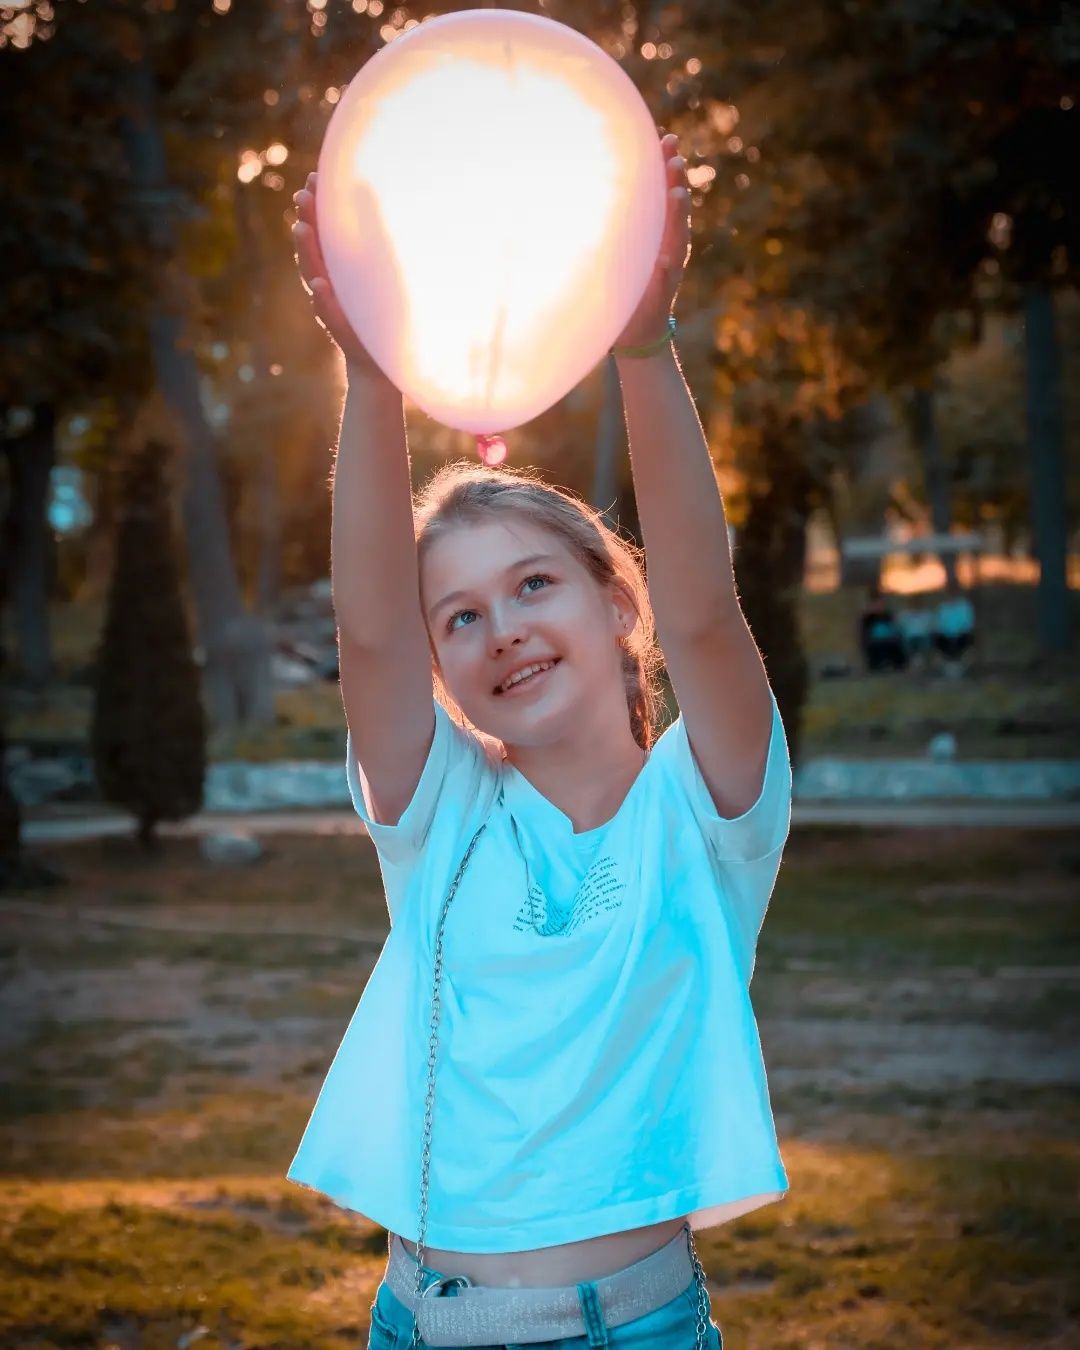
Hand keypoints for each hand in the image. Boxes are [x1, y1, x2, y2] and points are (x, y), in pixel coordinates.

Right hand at [292, 172, 384, 379]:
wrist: (381, 362)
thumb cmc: (383, 317)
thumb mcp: (384, 281)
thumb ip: (379, 251)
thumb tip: (391, 212)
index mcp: (339, 266)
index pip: (324, 229)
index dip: (317, 204)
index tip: (314, 176)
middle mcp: (329, 281)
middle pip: (312, 245)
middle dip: (306, 219)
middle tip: (302, 196)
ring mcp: (332, 304)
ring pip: (312, 273)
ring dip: (306, 250)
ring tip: (301, 229)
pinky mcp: (340, 329)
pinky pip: (329, 313)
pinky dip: (323, 300)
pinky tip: (321, 284)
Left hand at [613, 132, 691, 350]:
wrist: (636, 333)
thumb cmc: (624, 287)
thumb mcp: (618, 250)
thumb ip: (616, 225)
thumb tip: (589, 190)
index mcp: (656, 233)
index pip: (662, 193)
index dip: (664, 166)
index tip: (664, 137)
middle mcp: (667, 246)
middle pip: (674, 209)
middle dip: (675, 181)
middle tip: (674, 156)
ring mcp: (668, 270)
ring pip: (676, 239)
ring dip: (678, 216)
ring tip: (678, 194)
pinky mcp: (662, 295)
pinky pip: (664, 281)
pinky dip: (666, 271)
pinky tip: (666, 261)